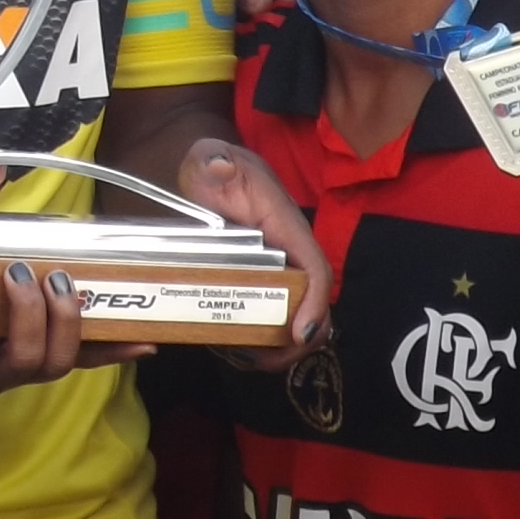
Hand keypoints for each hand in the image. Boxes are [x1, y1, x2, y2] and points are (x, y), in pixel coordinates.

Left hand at [177, 138, 331, 350]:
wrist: (205, 171)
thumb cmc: (211, 165)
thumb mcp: (208, 157)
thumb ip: (211, 160)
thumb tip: (218, 167)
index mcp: (284, 223)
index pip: (314, 266)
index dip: (314, 302)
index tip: (299, 332)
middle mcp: (290, 249)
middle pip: (313, 300)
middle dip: (301, 337)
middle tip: (268, 361)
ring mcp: (279, 266)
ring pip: (297, 312)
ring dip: (282, 345)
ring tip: (250, 360)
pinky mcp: (262, 278)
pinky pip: (274, 313)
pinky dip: (263, 337)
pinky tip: (237, 350)